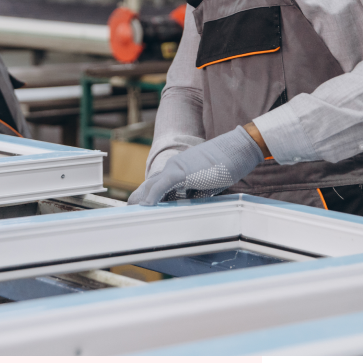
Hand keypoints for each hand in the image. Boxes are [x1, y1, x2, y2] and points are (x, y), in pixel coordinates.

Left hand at [128, 125, 264, 205]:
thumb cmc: (224, 167)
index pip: (156, 185)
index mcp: (177, 171)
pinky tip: (144, 206)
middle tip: (127, 212)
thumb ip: (194, 193)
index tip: (139, 208)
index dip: (146, 196)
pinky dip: (152, 197)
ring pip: (151, 186)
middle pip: (149, 186)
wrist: (235, 150)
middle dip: (138, 199)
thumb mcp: (206, 184)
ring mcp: (175, 169)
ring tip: (130, 212)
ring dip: (141, 199)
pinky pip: (161, 186)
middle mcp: (172, 168)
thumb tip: (189, 205)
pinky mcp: (181, 172)